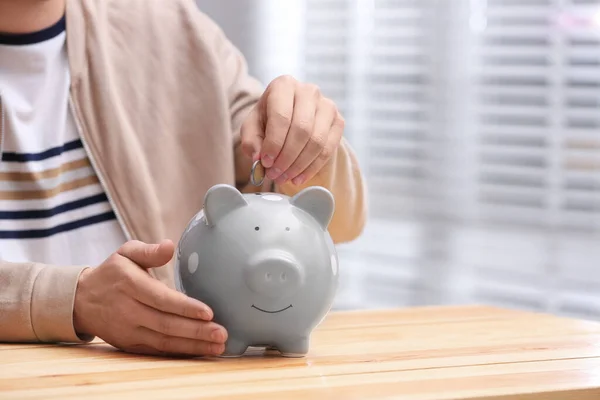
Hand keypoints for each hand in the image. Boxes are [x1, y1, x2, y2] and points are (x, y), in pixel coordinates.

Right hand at [73, 240, 227, 356]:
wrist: (81, 300)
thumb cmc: (113, 272)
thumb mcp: (126, 253)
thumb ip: (149, 250)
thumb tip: (170, 245)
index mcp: (130, 285)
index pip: (161, 299)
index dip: (185, 307)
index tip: (209, 312)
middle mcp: (128, 311)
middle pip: (166, 324)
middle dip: (196, 331)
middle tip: (221, 334)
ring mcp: (129, 331)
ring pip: (164, 342)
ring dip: (193, 346)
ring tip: (217, 346)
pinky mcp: (130, 344)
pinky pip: (158, 351)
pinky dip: (180, 352)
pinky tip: (200, 351)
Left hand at [240, 75, 344, 186]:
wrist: (292, 119)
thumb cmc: (269, 121)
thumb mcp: (252, 128)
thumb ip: (250, 141)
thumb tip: (258, 158)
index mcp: (284, 85)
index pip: (281, 116)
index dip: (274, 143)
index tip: (266, 162)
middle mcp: (308, 91)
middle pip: (301, 129)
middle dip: (287, 157)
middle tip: (275, 174)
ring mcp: (327, 105)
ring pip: (316, 141)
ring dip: (299, 165)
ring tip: (284, 178)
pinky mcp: (338, 121)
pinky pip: (328, 149)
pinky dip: (312, 168)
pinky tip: (298, 178)